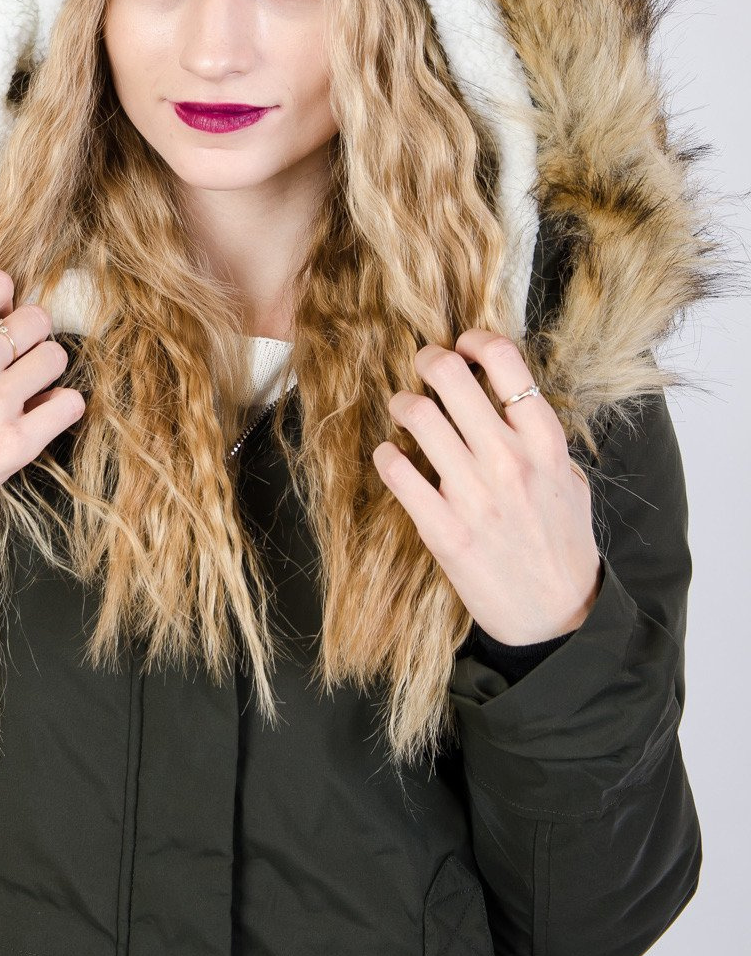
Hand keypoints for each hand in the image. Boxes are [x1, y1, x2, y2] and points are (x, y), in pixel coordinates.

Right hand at [0, 269, 85, 577]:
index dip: (4, 304)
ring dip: (45, 375)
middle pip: (38, 319)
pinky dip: (60, 410)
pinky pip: (70, 403)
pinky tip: (37, 419)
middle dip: (32, 340)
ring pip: (57, 357)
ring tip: (24, 393)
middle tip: (15, 365)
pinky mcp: (16, 443)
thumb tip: (8, 312)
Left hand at [371, 330, 601, 645]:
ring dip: (403, 404)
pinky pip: (396, 471)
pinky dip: (387, 456)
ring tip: (404, 409)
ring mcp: (473, 494)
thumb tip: (507, 397)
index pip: (505, 362)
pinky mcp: (443, 529)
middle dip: (429, 361)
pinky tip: (393, 457)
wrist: (557, 615)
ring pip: (417, 416)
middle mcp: (509, 460)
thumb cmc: (562, 543)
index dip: (476, 340)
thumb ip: (540, 438)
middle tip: (423, 367)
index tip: (464, 344)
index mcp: (544, 442)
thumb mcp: (569, 479)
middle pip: (451, 376)